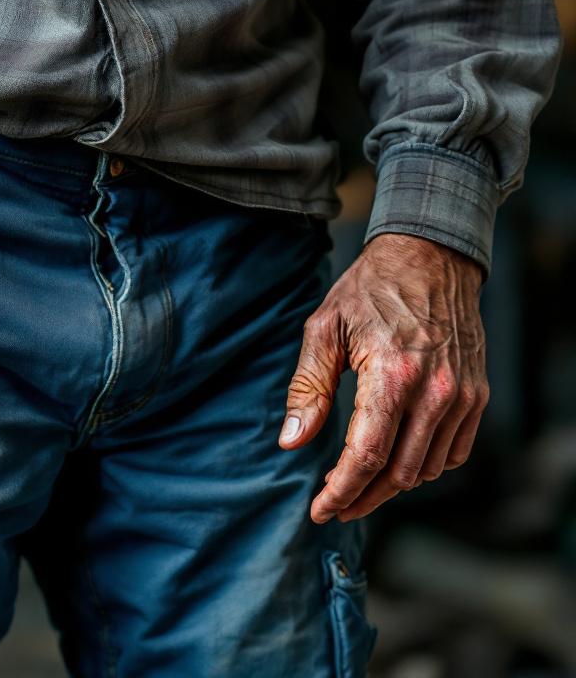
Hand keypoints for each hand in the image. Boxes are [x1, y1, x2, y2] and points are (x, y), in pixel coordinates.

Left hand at [280, 234, 488, 522]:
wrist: (429, 257)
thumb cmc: (369, 290)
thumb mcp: (324, 328)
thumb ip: (308, 387)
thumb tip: (292, 441)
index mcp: (392, 374)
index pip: (365, 455)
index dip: (341, 491)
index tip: (321, 511)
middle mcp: (435, 391)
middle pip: (397, 473)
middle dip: (362, 498)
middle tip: (335, 506)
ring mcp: (462, 395)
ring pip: (426, 468)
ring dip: (390, 486)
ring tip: (359, 485)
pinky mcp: (476, 394)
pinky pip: (454, 452)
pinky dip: (423, 467)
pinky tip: (396, 461)